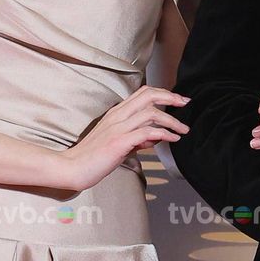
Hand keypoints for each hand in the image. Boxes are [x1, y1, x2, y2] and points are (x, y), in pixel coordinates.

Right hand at [59, 85, 188, 191]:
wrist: (73, 167)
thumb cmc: (94, 157)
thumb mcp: (118, 143)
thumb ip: (136, 138)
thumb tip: (154, 138)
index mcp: (116, 113)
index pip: (142, 93)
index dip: (163, 93)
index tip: (178, 99)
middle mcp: (118, 116)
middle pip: (149, 96)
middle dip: (171, 97)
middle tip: (186, 103)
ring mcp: (118, 128)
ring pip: (151, 113)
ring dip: (172, 120)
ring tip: (183, 130)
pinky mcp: (119, 142)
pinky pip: (147, 132)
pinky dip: (163, 134)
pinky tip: (172, 139)